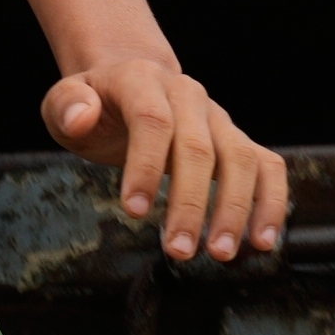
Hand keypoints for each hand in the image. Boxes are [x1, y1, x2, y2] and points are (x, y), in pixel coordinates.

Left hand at [45, 53, 287, 260]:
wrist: (131, 85)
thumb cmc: (96, 103)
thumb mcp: (64, 100)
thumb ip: (66, 107)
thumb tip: (81, 117)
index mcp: (143, 80)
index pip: (152, 119)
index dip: (146, 165)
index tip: (135, 211)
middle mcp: (188, 95)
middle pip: (198, 148)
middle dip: (190, 203)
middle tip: (178, 250)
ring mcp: (218, 118)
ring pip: (240, 159)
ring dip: (234, 209)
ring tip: (220, 253)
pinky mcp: (238, 140)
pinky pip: (267, 167)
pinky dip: (270, 202)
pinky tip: (261, 241)